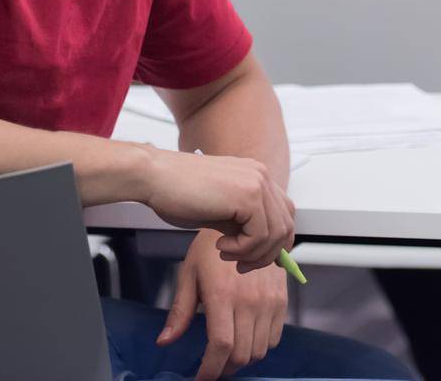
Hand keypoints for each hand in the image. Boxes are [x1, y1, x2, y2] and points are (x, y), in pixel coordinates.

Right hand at [141, 148, 294, 269]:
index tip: (258, 259)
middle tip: (241, 265)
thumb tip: (265, 248)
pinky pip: (259, 236)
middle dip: (266, 254)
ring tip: (226, 254)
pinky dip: (242, 249)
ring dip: (252, 254)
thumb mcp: (221, 211)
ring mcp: (256, 183)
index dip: (277, 242)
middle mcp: (261, 175)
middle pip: (286, 226)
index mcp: (256, 176)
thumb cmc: (178, 194)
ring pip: (275, 234)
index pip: (285, 214)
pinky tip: (220, 245)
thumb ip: (244, 223)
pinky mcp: (247, 195)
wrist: (155, 177)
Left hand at [158, 229, 287, 379]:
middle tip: (212, 367)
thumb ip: (180, 311)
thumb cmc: (211, 245)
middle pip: (241, 355)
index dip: (210, 370)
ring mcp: (269, 300)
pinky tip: (246, 338)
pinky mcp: (281, 299)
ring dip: (242, 359)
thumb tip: (165, 340)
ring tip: (227, 353)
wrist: (244, 219)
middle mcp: (249, 300)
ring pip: (259, 351)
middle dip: (224, 368)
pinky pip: (274, 338)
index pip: (220, 346)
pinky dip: (260, 346)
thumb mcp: (189, 273)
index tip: (201, 378)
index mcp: (223, 294)